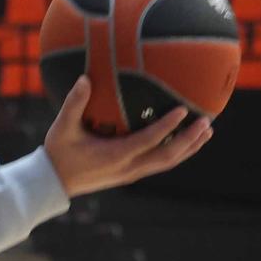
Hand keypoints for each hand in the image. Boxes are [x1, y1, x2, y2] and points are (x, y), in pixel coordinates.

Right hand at [44, 76, 213, 196]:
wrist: (54, 182)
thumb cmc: (58, 152)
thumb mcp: (62, 128)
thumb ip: (74, 104)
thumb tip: (84, 78)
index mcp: (114, 155)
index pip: (148, 141)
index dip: (167, 126)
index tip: (183, 111)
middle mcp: (127, 167)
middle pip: (167, 157)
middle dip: (189, 140)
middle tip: (206, 122)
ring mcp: (131, 173)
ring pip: (167, 163)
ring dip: (189, 148)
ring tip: (207, 132)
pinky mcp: (131, 174)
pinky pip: (160, 164)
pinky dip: (178, 153)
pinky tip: (187, 141)